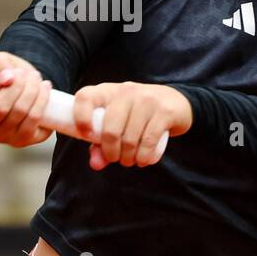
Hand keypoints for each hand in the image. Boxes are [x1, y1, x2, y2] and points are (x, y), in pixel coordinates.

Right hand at [0, 52, 53, 147]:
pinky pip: (34, 122)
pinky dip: (42, 102)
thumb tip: (8, 78)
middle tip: (24, 74)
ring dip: (32, 91)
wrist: (23, 87)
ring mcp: (1, 137)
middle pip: (0, 109)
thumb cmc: (4, 75)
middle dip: (17, 86)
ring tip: (35, 78)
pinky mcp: (21, 140)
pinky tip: (44, 89)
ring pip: (20, 114)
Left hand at [72, 82, 191, 169]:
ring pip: (130, 139)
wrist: (175, 102)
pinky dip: (144, 157)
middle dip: (111, 153)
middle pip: (110, 130)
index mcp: (108, 91)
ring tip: (131, 160)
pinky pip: (149, 141)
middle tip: (116, 159)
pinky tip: (144, 159)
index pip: (85, 97)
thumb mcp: (118, 123)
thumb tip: (95, 164)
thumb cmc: (138, 115)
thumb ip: (102, 144)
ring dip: (129, 158)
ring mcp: (147, 99)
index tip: (85, 134)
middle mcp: (126, 91)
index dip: (80, 117)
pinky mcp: (164, 111)